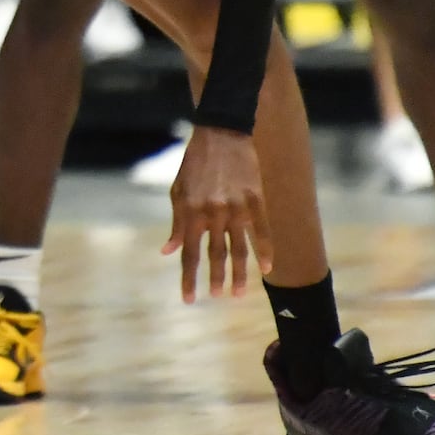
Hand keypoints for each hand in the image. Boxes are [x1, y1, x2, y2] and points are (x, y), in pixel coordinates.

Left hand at [161, 126, 273, 302]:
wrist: (221, 134)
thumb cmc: (195, 165)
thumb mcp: (177, 191)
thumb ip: (176, 223)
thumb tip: (168, 251)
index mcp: (190, 212)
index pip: (189, 254)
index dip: (189, 278)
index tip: (189, 299)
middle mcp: (213, 213)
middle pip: (215, 255)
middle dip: (215, 279)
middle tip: (217, 297)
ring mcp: (237, 208)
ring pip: (240, 249)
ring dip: (240, 274)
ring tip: (238, 294)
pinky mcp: (256, 200)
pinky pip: (262, 232)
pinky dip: (265, 252)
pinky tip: (266, 269)